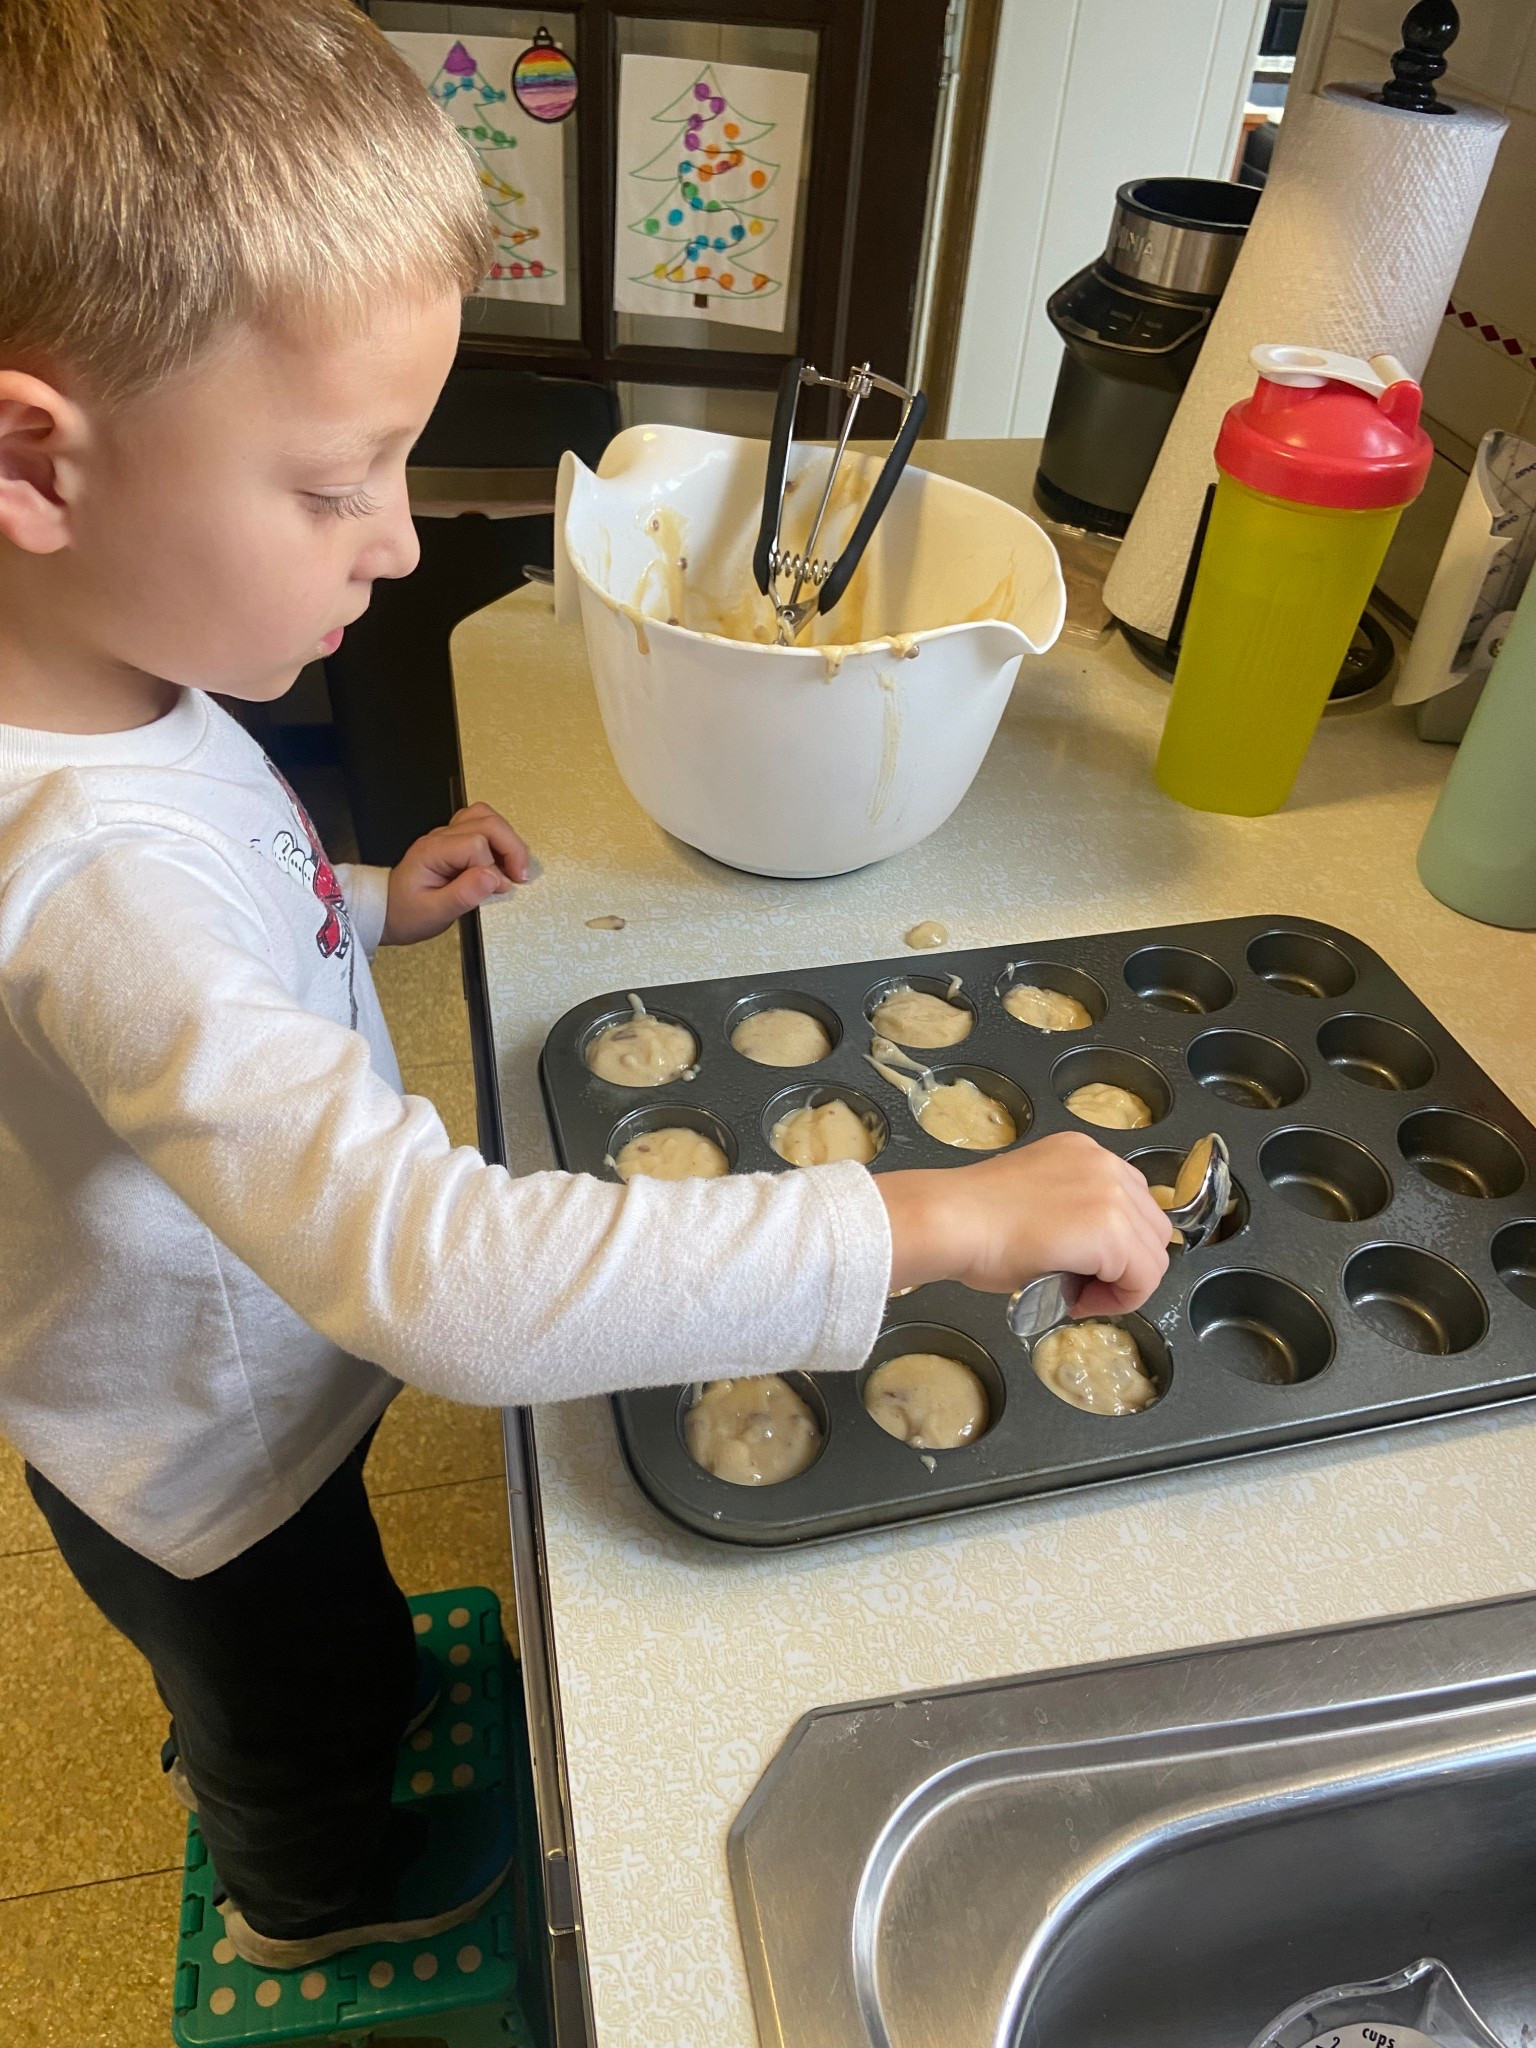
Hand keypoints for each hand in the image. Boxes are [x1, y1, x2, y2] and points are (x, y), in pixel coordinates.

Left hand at [383, 803, 530, 944]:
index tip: (499, 890)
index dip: (493, 867)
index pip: (476, 845)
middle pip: (487, 822)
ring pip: (486, 817)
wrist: (388, 911)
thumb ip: (463, 895)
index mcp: (433, 851)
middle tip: (519, 877)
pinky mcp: (455, 840)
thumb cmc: (408, 914)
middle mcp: (441, 837)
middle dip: (511, 848)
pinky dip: (498, 837)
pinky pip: (481, 823)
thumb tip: (494, 877)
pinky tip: (501, 860)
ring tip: (513, 867)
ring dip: (507, 839)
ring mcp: (448, 835)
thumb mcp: (434, 914)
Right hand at [877, 1131, 1172, 1315]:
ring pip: (1153, 1257)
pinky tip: (1078, 1301)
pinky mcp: (1112, 1231)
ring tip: (1079, 1295)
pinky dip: (1119, 1299)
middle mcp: (1105, 1163)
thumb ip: (1073, 1211)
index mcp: (1084, 1152)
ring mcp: (1113, 1194)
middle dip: (1126, 1265)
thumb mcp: (1037, 1198)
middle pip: (1152, 1229)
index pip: (1132, 1204)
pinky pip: (1143, 1277)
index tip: (1081, 1266)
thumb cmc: (974, 1220)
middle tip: (1083, 1286)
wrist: (953, 1221)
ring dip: (1122, 1284)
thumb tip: (1092, 1252)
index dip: (1115, 1246)